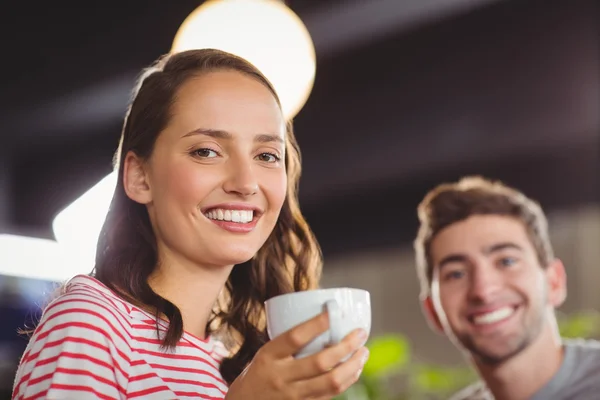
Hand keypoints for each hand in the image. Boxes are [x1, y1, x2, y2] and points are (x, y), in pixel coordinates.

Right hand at [226, 311, 368, 399]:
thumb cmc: (257, 375)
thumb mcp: (265, 354)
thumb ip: (288, 342)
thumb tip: (322, 319)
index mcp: (269, 356)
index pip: (295, 338)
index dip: (316, 324)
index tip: (332, 312)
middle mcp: (280, 377)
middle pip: (320, 361)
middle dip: (346, 346)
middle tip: (360, 334)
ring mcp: (292, 396)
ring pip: (331, 382)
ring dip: (352, 365)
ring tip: (363, 352)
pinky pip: (330, 395)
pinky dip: (347, 381)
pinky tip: (354, 370)